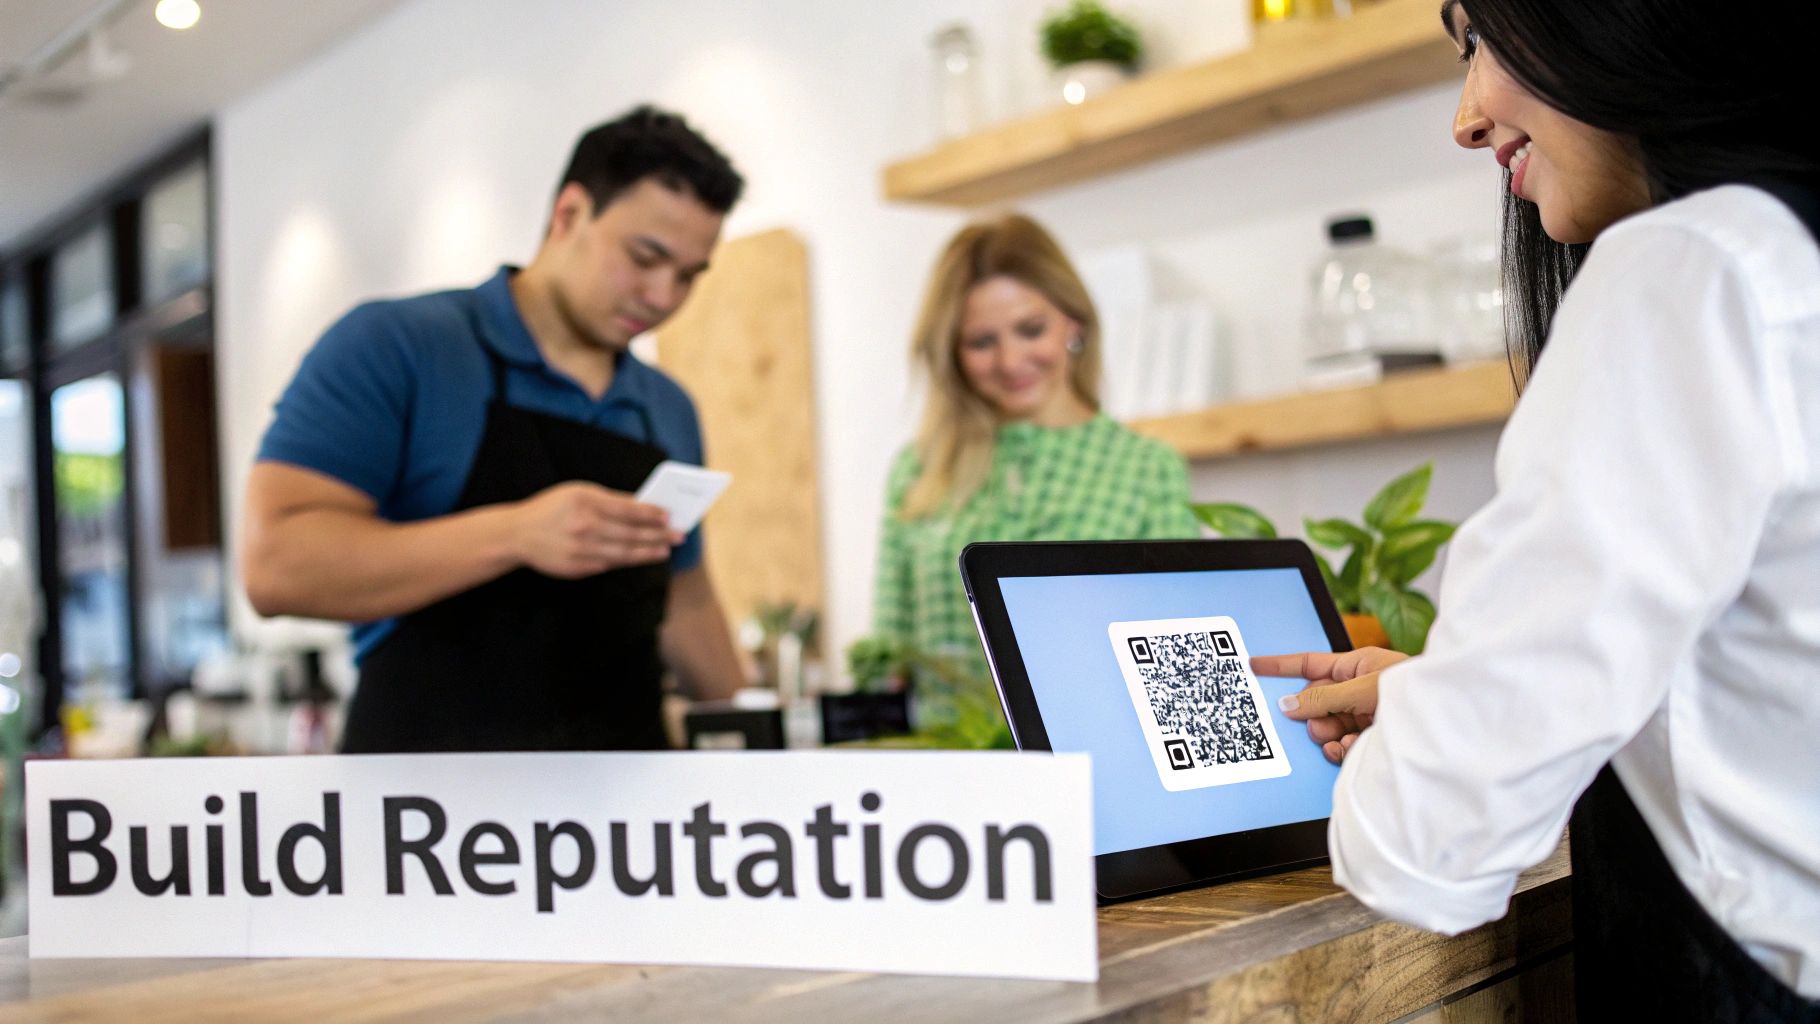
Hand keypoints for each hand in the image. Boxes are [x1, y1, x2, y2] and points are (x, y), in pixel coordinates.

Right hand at [509, 481, 683, 577]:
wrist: (517, 534)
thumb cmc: (552, 508)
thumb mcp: (577, 492)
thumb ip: (608, 499)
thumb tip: (642, 507)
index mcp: (585, 501)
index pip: (627, 509)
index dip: (651, 514)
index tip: (669, 516)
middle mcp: (584, 526)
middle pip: (630, 533)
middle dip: (658, 535)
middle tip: (678, 536)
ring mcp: (580, 549)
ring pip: (623, 553)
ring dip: (648, 552)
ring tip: (665, 550)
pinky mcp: (577, 568)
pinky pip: (608, 565)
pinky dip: (626, 561)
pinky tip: (641, 557)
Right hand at [1251, 648, 1410, 764]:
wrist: (1451, 722)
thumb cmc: (1416, 693)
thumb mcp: (1363, 689)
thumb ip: (1323, 698)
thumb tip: (1289, 703)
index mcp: (1357, 666)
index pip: (1310, 664)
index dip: (1281, 666)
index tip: (1254, 666)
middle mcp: (1359, 689)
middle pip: (1316, 702)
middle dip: (1312, 716)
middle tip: (1318, 726)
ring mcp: (1365, 715)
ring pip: (1328, 727)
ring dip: (1329, 737)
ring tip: (1339, 742)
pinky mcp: (1372, 738)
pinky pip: (1343, 745)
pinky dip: (1343, 750)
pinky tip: (1352, 751)